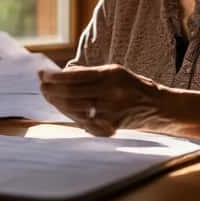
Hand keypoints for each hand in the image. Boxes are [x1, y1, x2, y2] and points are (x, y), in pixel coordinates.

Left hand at [38, 64, 165, 136]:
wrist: (159, 108)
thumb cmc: (133, 87)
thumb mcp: (115, 72)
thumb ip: (90, 74)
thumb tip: (62, 74)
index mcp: (111, 76)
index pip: (75, 77)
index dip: (55, 77)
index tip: (42, 74)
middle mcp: (111, 94)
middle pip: (71, 94)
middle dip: (51, 90)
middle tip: (41, 85)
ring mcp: (110, 113)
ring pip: (73, 109)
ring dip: (57, 103)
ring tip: (48, 96)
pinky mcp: (110, 128)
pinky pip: (83, 122)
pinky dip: (70, 115)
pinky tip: (62, 108)